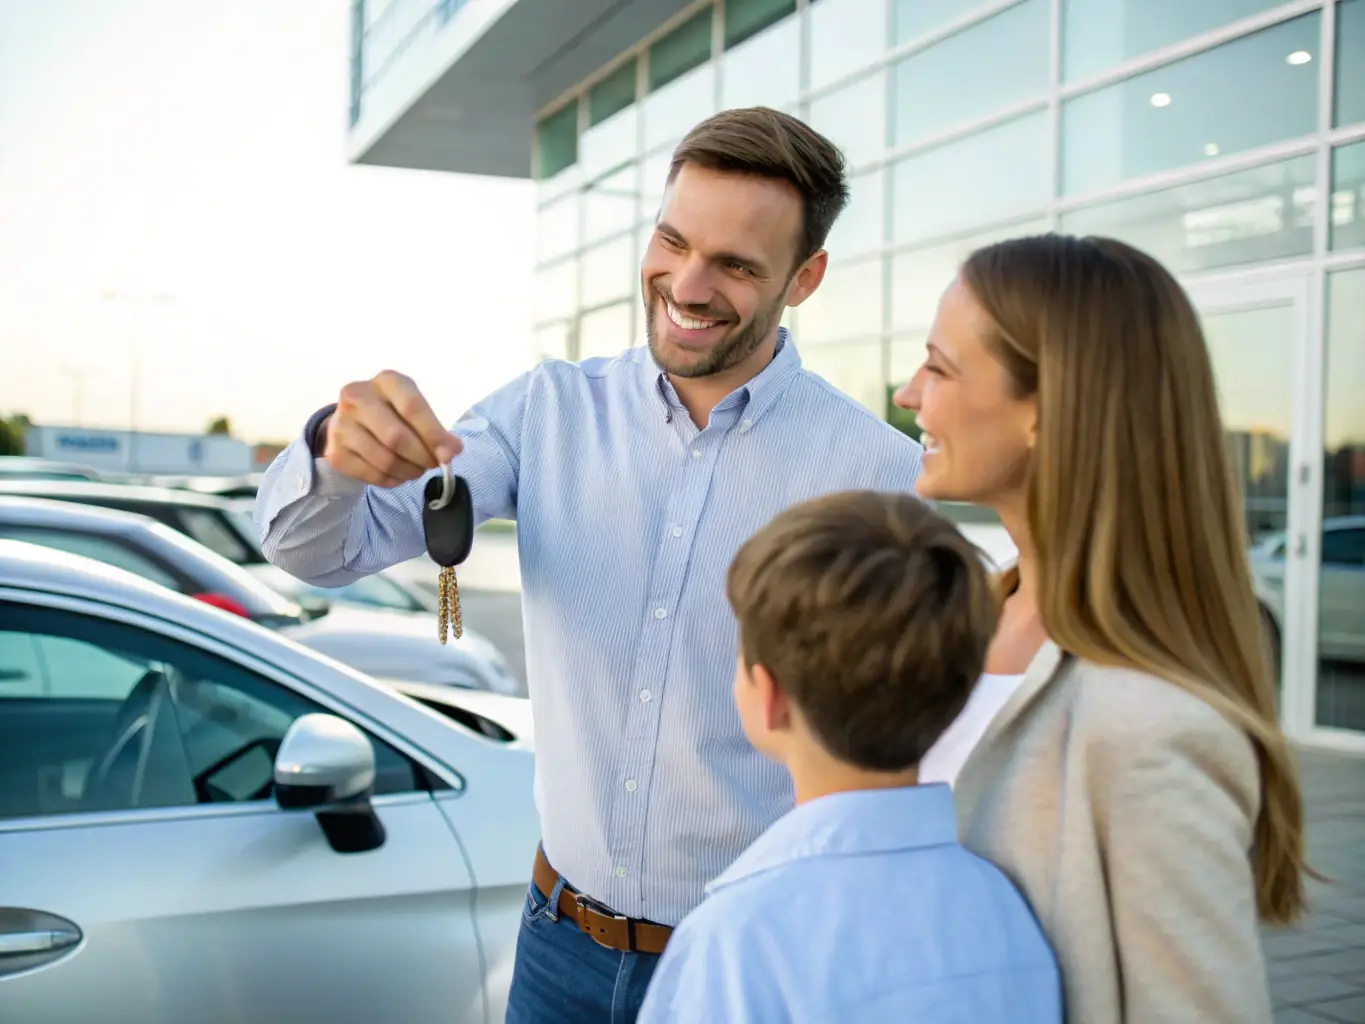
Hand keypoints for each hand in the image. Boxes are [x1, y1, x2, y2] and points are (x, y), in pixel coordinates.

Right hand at [322, 370, 463, 486]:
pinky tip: (399, 474)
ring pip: (385, 460)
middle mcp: (358, 397)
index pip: (412, 408)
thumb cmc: (392, 413)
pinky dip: (393, 480)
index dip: (433, 434)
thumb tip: (452, 451)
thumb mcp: (414, 411)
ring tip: (417, 470)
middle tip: (433, 464)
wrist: (350, 423)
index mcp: (386, 381)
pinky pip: (372, 475)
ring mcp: (342, 424)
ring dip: (409, 471)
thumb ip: (434, 429)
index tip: (450, 454)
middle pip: (396, 437)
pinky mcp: (336, 452)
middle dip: (422, 456)